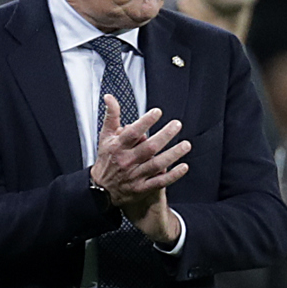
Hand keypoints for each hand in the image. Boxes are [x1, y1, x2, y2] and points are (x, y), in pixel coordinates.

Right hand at [90, 95, 189, 209]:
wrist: (100, 190)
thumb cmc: (106, 160)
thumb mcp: (105, 137)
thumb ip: (111, 116)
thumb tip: (110, 97)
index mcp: (118, 147)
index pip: (132, 133)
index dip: (145, 122)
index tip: (157, 112)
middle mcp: (127, 161)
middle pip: (148, 148)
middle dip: (164, 135)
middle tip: (177, 125)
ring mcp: (135, 175)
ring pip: (156, 164)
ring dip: (173, 154)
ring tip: (186, 145)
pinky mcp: (142, 188)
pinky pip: (159, 181)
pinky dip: (173, 175)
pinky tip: (183, 167)